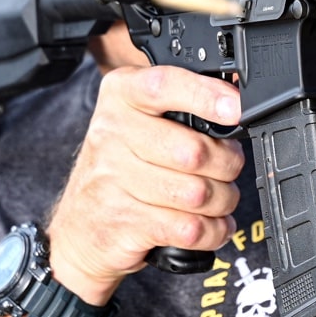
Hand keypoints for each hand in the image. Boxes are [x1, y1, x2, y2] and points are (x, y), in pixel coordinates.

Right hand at [45, 65, 244, 304]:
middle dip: (228, 164)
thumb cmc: (121, 168)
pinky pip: (189, 228)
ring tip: (219, 199)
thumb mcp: (139, 121)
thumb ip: (182, 105)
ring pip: (197, 194)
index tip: (235, 108)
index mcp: (120, 96)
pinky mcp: (123, 224)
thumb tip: (236, 101)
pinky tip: (211, 226)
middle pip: (193, 150)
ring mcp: (112, 180)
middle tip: (229, 167)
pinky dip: (213, 231)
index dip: (206, 96)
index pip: (164, 85)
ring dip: (223, 201)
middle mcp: (110, 133)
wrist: (79, 230)